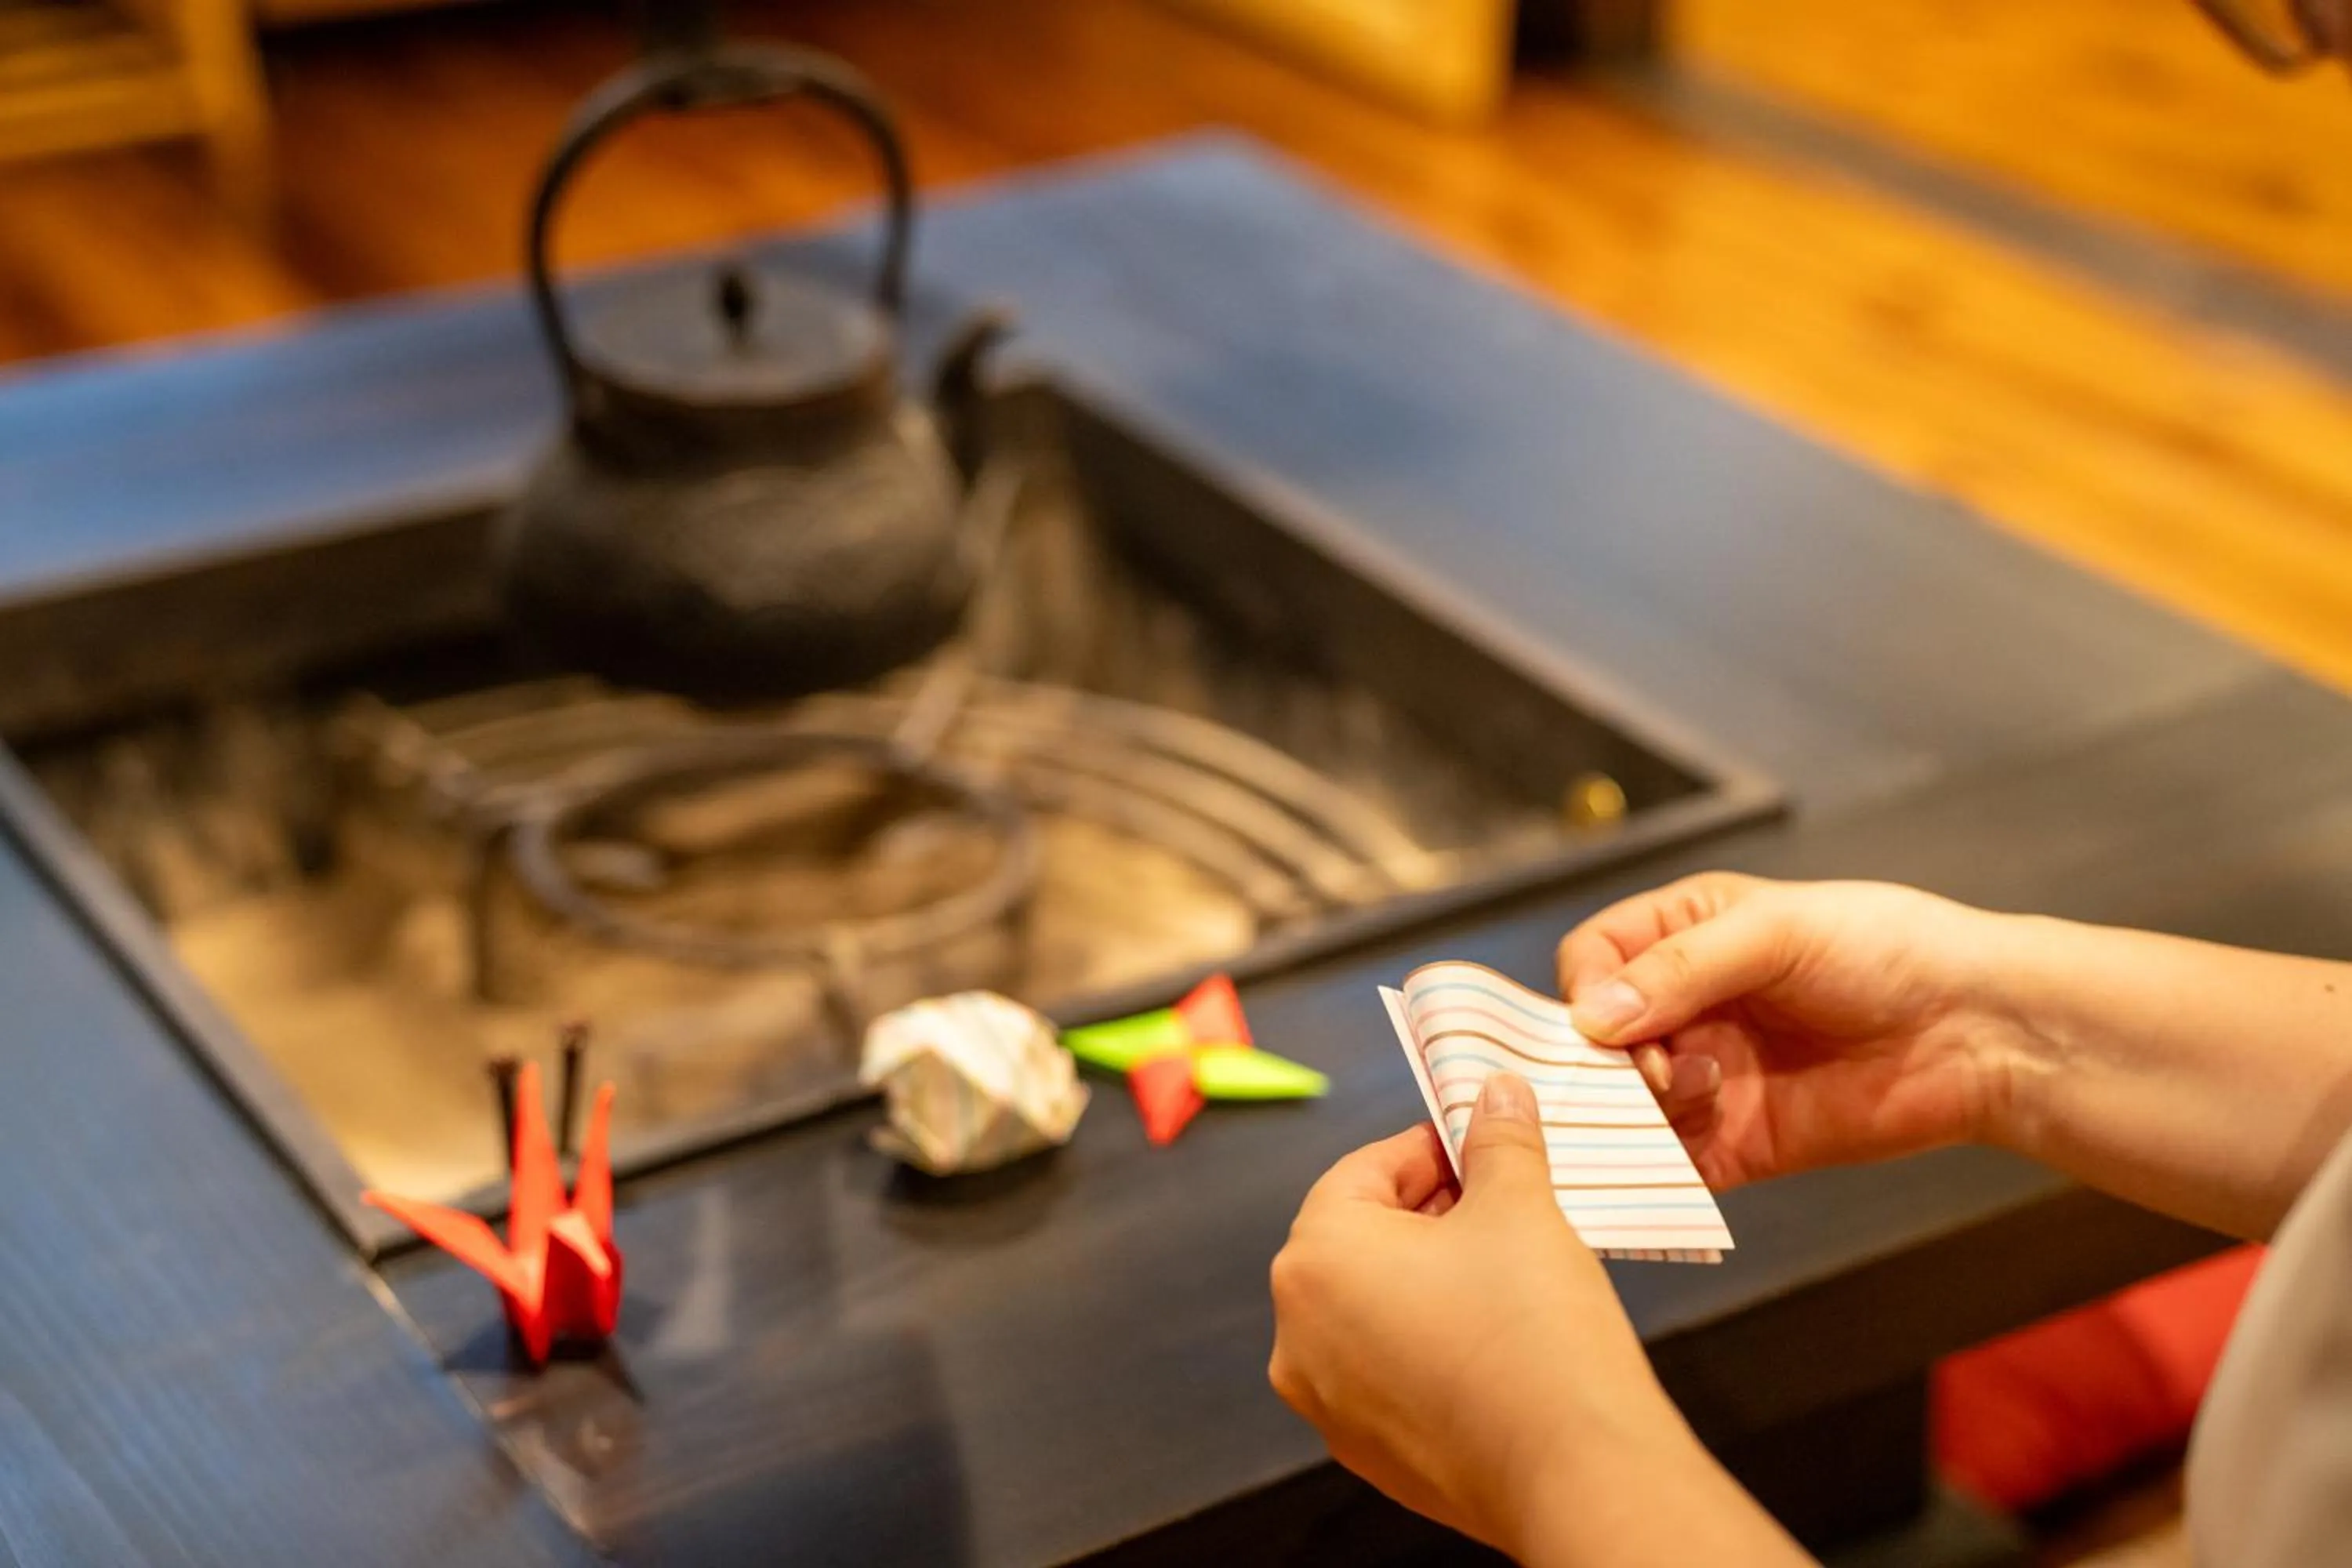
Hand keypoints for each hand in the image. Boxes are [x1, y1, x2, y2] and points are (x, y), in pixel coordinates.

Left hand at [1269, 1075, 1714, 1556]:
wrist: (1574, 1471)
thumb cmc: (1535, 1329)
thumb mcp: (1520, 1208)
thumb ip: (1498, 1140)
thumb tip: (1496, 1093)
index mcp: (1315, 1259)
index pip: (1363, 1172)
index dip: (1429, 1150)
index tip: (1481, 1145)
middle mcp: (1297, 1333)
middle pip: (1359, 1241)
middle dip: (1428, 1213)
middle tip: (1503, 1203)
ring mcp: (1326, 1402)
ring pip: (1371, 1309)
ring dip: (1427, 1279)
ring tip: (1504, 1269)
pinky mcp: (1366, 1452)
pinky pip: (1388, 1373)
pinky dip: (1428, 1344)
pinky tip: (1492, 1338)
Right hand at [1559, 872, 2016, 1188]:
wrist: (1979, 1032)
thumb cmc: (1887, 951)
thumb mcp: (1776, 932)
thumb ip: (1680, 969)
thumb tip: (1589, 1017)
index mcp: (1684, 936)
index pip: (1591, 962)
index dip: (1584, 991)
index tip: (1600, 1022)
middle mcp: (1686, 1007)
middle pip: (1593, 1041)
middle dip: (1606, 1059)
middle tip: (1651, 1069)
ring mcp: (1706, 1077)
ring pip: (1622, 1104)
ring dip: (1641, 1105)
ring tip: (1705, 1088)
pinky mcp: (1734, 1144)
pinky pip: (1669, 1164)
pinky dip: (1655, 1167)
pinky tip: (1679, 1150)